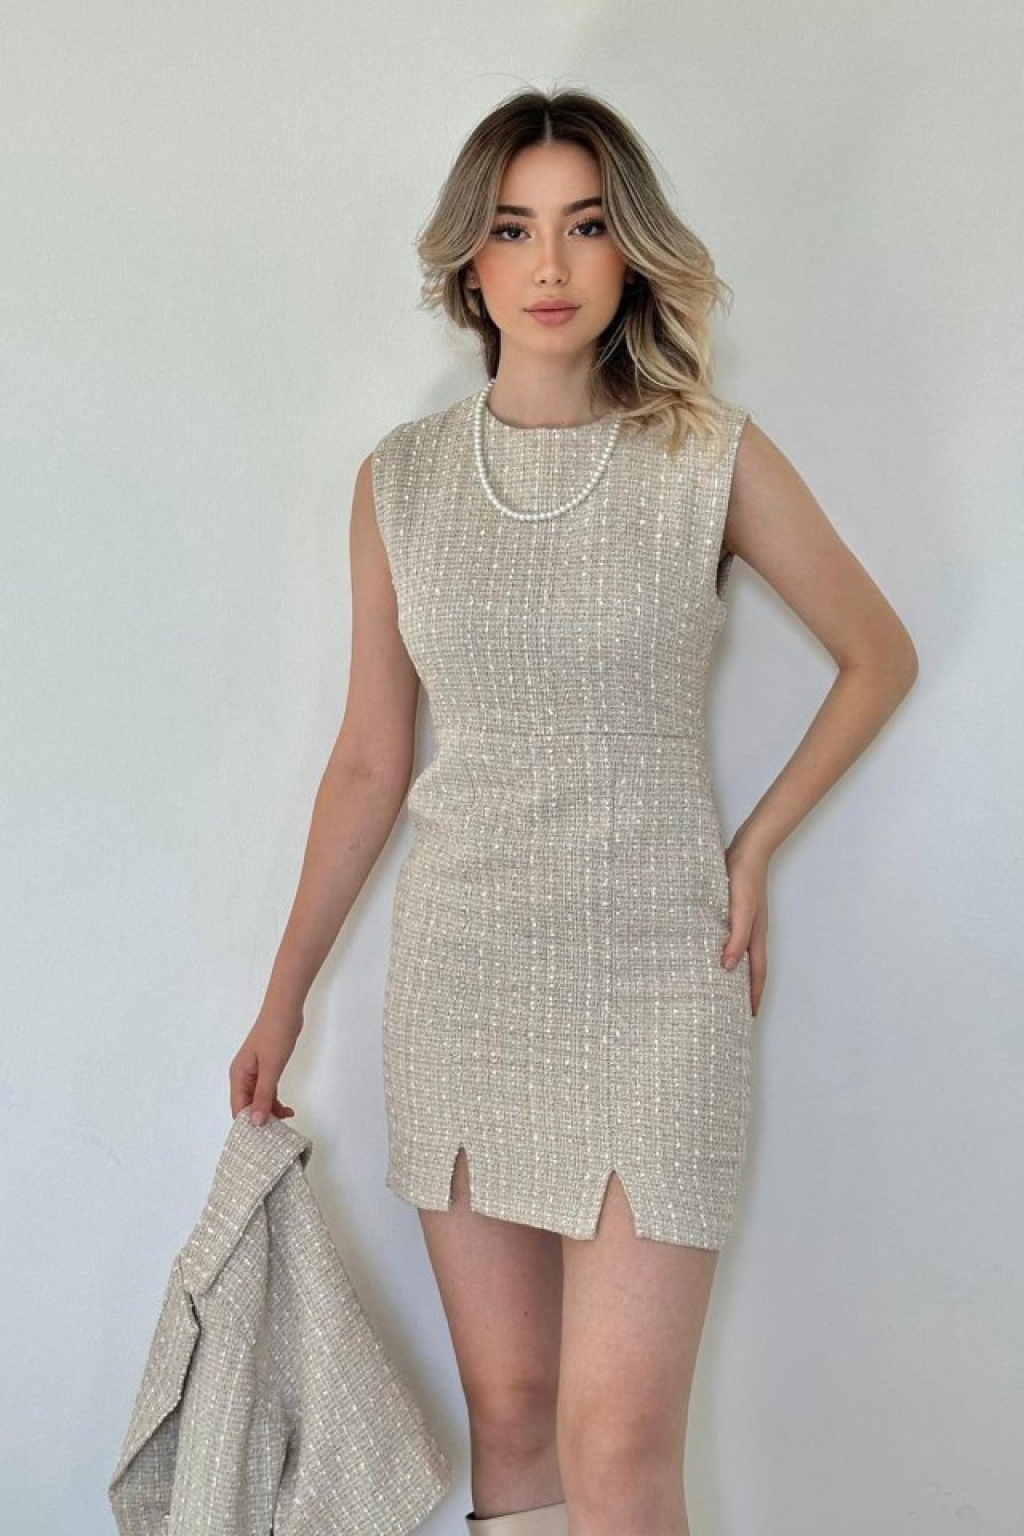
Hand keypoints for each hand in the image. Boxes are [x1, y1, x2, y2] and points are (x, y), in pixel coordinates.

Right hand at [229, 1004, 302, 1126]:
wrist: (285, 1010)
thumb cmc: (276, 1036)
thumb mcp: (271, 1068)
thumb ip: (263, 1096)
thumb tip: (254, 1122)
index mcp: (238, 1076)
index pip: (238, 1108)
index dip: (248, 1124)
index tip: (263, 1139)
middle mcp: (243, 1076)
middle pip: (247, 1106)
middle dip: (260, 1119)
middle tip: (278, 1132)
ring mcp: (254, 1072)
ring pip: (258, 1099)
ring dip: (270, 1111)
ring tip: (287, 1120)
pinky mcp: (266, 1068)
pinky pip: (267, 1091)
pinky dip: (275, 1100)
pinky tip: (287, 1109)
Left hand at [720, 835, 770, 1016]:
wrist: (748, 850)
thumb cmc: (745, 880)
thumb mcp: (740, 911)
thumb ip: (736, 938)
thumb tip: (729, 968)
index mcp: (756, 936)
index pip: (757, 973)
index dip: (754, 995)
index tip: (750, 1016)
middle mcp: (753, 932)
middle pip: (752, 968)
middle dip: (747, 990)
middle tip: (736, 1009)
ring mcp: (746, 921)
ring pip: (742, 953)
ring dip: (737, 972)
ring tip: (724, 986)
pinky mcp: (736, 910)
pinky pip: (733, 938)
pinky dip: (728, 951)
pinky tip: (714, 950)